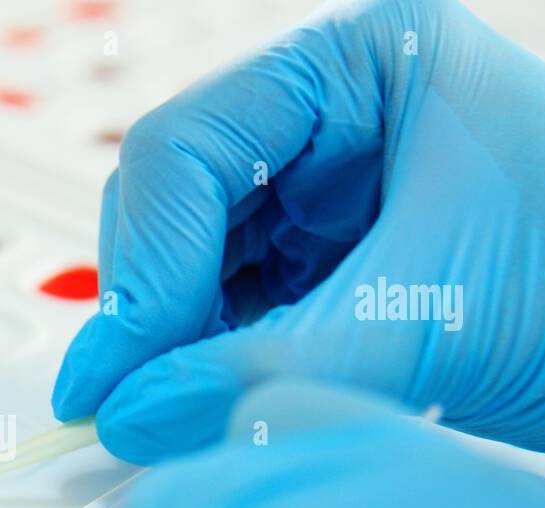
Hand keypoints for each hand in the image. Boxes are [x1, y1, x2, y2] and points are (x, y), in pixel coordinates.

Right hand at [53, 0, 544, 470]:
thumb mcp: (429, 318)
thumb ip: (265, 367)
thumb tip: (132, 409)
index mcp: (366, 60)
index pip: (188, 149)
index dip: (140, 268)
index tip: (114, 374)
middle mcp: (333, 113)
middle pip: (174, 201)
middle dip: (156, 307)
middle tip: (137, 400)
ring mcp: (325, 185)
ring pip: (190, 257)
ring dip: (176, 340)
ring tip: (182, 407)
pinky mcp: (326, 254)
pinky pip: (228, 299)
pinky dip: (210, 356)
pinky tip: (217, 396)